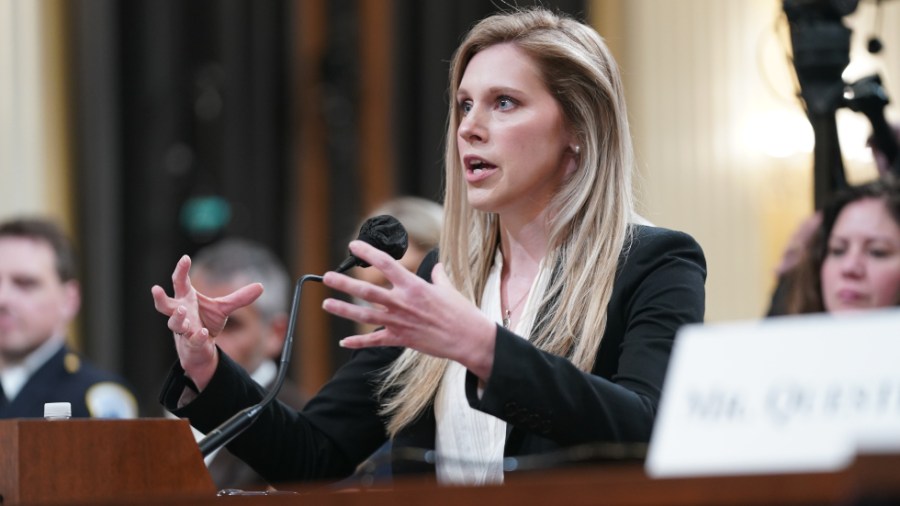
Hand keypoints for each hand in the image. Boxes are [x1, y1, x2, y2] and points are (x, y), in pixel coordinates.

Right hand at [151, 255, 263, 388]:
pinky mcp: (190, 344)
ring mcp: (183, 330)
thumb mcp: (223, 309)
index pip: (180, 282)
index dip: (181, 270)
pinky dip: (198, 337)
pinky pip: (192, 340)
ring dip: (177, 318)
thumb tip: (261, 286)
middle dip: (161, 298)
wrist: (201, 349)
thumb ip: (239, 298)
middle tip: (156, 289)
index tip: (185, 258)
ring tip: (183, 311)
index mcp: (186, 299)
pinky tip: (204, 333)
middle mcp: (181, 313)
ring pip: (174, 324)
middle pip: (165, 305)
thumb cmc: (205, 322)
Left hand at [321, 240, 496, 379]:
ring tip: (326, 304)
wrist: (467, 337)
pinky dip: (358, 342)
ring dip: (343, 310)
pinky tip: (344, 342)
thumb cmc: (460, 312)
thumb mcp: (448, 288)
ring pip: (365, 315)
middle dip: (344, 283)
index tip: (354, 246)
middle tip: (327, 277)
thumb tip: (436, 267)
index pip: (385, 264)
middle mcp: (402, 302)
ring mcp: (399, 322)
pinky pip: (375, 340)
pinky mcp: (401, 339)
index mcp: (413, 286)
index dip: (367, 252)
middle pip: (367, 290)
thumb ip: (437, 276)